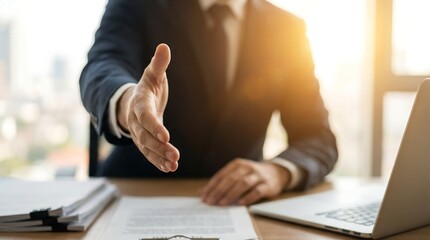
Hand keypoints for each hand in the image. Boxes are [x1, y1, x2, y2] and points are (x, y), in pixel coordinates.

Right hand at [117, 43, 179, 171]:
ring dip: (160, 157)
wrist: (133, 102)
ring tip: (174, 165)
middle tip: (174, 155)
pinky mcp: (144, 142)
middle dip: (159, 147)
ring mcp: (139, 133)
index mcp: (140, 102)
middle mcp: (137, 120)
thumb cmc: (147, 87)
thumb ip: (159, 64)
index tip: (166, 136)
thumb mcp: (153, 74)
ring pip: (147, 148)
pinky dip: (158, 162)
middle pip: (146, 136)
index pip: (146, 116)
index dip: (154, 126)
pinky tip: (169, 168)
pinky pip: (149, 154)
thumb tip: (164, 46)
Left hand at [200, 158, 289, 205]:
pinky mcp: (268, 185)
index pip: (221, 175)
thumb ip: (221, 182)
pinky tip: (240, 203)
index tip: (203, 196)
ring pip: (243, 184)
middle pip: (231, 179)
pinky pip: (257, 191)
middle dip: (219, 191)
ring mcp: (258, 176)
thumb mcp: (237, 174)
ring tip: (222, 203)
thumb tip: (201, 192)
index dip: (211, 186)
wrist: (276, 172)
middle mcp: (247, 168)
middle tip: (210, 201)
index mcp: (237, 164)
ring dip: (231, 194)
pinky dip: (248, 197)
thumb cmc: (251, 175)